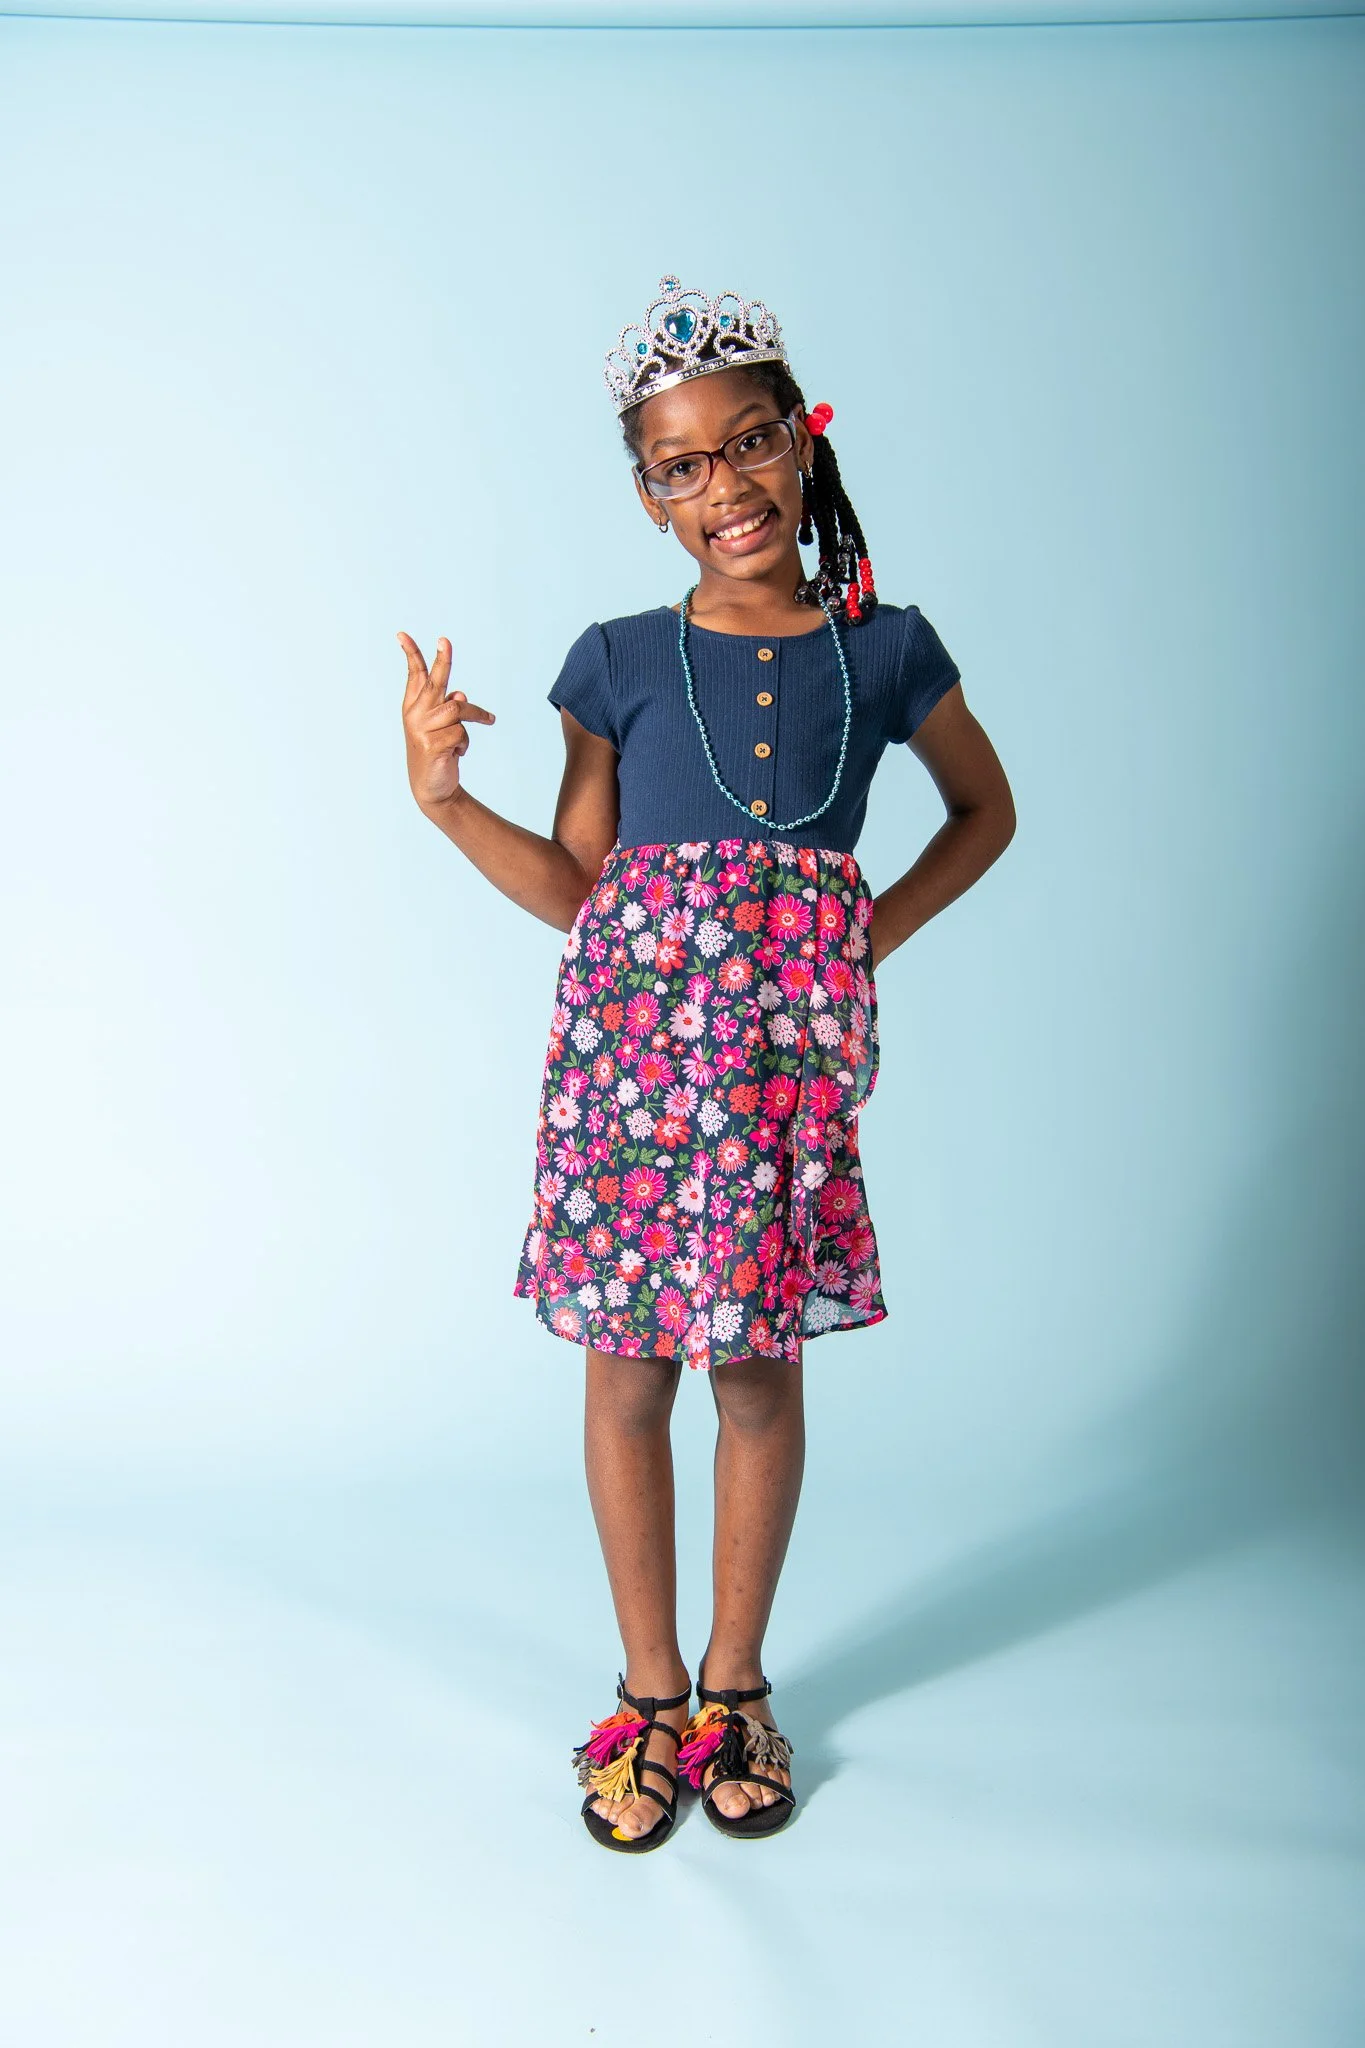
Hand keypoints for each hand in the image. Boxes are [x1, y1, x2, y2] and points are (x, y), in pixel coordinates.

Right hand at [399, 631, 495, 809]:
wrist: (432, 787)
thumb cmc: (438, 751)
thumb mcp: (442, 726)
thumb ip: (448, 706)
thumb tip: (460, 695)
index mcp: (413, 706)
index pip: (414, 675)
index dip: (410, 654)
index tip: (402, 634)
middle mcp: (415, 715)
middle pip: (434, 682)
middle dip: (442, 660)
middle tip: (445, 640)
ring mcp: (422, 730)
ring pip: (458, 709)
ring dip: (476, 715)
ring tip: (486, 720)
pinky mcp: (433, 745)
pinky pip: (462, 733)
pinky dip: (466, 742)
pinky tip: (457, 753)